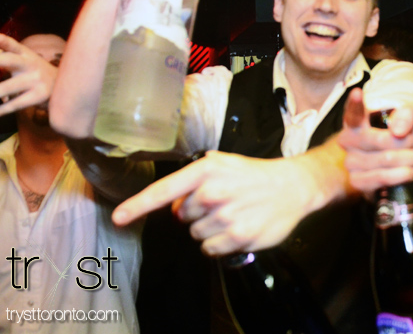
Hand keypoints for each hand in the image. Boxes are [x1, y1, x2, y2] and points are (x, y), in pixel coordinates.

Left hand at [0, 34, 57, 116]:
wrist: (68, 87)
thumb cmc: (36, 74)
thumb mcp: (25, 61)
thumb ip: (6, 57)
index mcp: (24, 54)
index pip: (10, 44)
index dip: (0, 41)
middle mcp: (30, 64)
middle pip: (9, 59)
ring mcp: (36, 79)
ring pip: (7, 87)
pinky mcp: (40, 95)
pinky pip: (15, 104)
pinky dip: (1, 109)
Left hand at [112, 151, 320, 255]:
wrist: (293, 185)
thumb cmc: (254, 175)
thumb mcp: (223, 164)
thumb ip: (193, 181)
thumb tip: (174, 207)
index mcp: (206, 171)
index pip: (164, 191)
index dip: (138, 206)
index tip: (119, 218)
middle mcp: (213, 192)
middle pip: (182, 218)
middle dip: (197, 213)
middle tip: (222, 203)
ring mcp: (226, 216)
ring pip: (196, 235)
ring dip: (210, 229)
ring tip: (234, 214)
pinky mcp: (239, 236)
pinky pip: (211, 249)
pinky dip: (220, 243)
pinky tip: (238, 227)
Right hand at [339, 88, 412, 192]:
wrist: (402, 163)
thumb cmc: (402, 135)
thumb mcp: (411, 119)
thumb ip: (407, 116)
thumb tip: (397, 130)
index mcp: (356, 121)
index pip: (354, 112)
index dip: (355, 104)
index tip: (357, 93)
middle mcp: (348, 140)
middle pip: (382, 140)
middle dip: (406, 142)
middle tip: (412, 143)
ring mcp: (350, 162)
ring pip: (386, 159)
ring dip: (408, 159)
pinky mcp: (357, 181)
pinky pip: (382, 178)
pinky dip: (402, 175)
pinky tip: (410, 171)